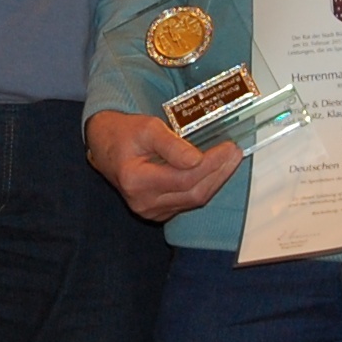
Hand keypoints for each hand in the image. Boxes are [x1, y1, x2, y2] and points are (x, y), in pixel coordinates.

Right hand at [84, 110, 240, 222]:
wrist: (106, 147)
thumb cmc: (125, 134)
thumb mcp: (146, 128)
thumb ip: (171, 144)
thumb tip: (197, 159)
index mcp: (136, 180)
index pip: (184, 177)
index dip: (211, 164)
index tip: (229, 147)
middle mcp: (142, 202)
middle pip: (193, 193)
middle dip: (219, 173)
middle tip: (235, 153)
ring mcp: (150, 211)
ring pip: (193, 200)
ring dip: (215, 180)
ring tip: (230, 160)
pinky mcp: (157, 212)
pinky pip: (188, 202)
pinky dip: (204, 186)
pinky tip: (214, 172)